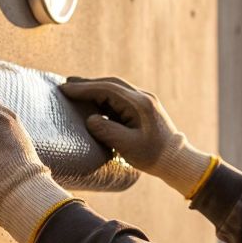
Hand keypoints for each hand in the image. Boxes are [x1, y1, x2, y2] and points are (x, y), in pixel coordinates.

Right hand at [59, 76, 214, 197]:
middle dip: (87, 83)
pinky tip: (93, 99)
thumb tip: (90, 119)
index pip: (106, 89)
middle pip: (111, 83)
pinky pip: (121, 95)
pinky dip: (104, 95)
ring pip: (116, 87)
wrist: (176, 159)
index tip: (65, 89)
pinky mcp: (144, 106)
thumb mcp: (127, 146)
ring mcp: (145, 100)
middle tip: (66, 84)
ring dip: (95, 87)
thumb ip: (107, 131)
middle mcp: (142, 97)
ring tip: (76, 88)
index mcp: (139, 104)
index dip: (84, 88)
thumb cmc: (152, 156)